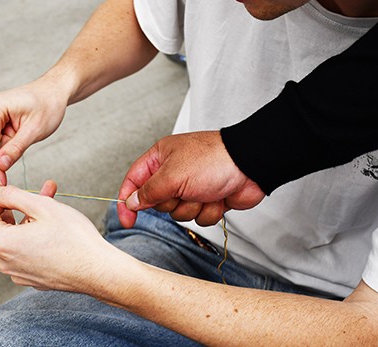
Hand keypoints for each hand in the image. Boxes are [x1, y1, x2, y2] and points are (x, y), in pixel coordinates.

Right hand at [0, 77, 67, 183]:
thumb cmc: (48, 104)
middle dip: (0, 158)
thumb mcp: (35, 130)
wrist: (53, 93)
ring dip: (7, 151)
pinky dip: (9, 146)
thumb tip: (1, 165)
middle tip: (16, 166)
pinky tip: (22, 139)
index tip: (1, 180)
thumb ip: (16, 148)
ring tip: (26, 140)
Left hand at [0, 181, 118, 291]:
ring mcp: (17, 272)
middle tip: (41, 194)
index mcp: (1, 242)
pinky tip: (55, 230)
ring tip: (53, 209)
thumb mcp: (41, 206)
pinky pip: (25, 252)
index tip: (13, 191)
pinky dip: (36, 238)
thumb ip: (10, 195)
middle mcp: (4, 261)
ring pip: (15, 238)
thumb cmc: (75, 240)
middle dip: (18, 207)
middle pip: (0, 225)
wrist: (97, 270)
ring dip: (30, 221)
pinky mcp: (31, 277)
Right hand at [118, 131, 264, 227]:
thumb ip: (148, 191)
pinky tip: (218, 197)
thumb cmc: (213, 160)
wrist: (250, 165)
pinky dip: (208, 211)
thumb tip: (131, 202)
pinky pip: (198, 218)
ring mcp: (191, 187)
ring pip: (178, 213)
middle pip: (157, 202)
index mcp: (160, 158)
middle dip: (172, 202)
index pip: (134, 181)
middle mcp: (173, 172)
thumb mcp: (172, 175)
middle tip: (183, 190)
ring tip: (205, 191)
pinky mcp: (207, 199)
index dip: (127, 201)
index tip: (127, 220)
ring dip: (192, 207)